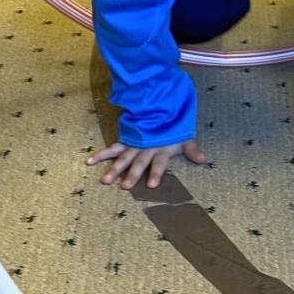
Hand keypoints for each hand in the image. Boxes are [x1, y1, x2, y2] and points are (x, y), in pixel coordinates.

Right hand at [86, 137, 205, 188]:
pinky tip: (89, 161)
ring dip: (114, 169)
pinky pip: (111, 148)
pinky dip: (100, 154)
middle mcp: (145, 150)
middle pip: (139, 163)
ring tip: (105, 180)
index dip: (156, 173)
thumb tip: (203, 160)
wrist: (160, 106)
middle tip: (126, 186)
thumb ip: (192, 150)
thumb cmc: (172, 128)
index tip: (152, 184)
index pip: (159, 164)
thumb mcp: (184, 138)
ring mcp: (133, 146)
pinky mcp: (124, 141)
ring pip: (123, 158)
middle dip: (132, 174)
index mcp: (160, 150)